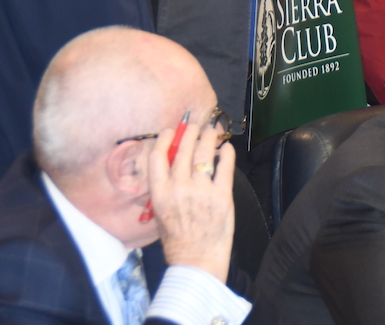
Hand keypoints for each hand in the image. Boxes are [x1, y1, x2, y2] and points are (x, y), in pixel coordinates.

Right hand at [149, 115, 234, 281]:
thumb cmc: (177, 238)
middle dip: (191, 132)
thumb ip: (165, 187)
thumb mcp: (161, 212)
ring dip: (209, 137)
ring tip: (212, 130)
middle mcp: (179, 188)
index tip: (170, 130)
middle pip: (184, 149)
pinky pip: (225, 166)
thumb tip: (174, 161)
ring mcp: (201, 190)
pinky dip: (226, 153)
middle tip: (196, 125)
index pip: (158, 157)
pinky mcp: (222, 195)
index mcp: (159, 193)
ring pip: (205, 153)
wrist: (196, 260)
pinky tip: (226, 148)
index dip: (164, 139)